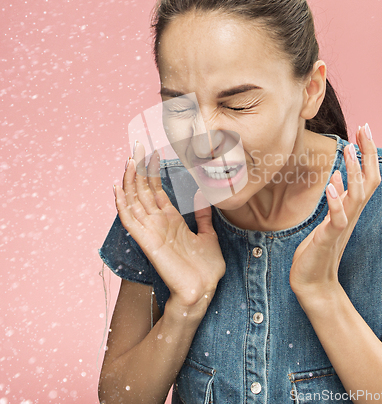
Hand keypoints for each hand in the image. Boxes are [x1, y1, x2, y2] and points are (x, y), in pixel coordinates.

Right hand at [113, 142, 225, 308]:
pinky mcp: (147, 240)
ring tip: (128, 159)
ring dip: (130, 179)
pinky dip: (122, 203)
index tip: (152, 153)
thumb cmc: (206, 267)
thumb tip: (203, 197)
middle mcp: (158, 222)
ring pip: (134, 200)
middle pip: (143, 190)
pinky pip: (130, 219)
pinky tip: (118, 187)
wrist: (203, 289)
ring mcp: (151, 230)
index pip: (156, 191)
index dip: (152, 172)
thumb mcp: (209, 235)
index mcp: (172, 220)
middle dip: (139, 168)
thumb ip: (203, 217)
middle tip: (136, 146)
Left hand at [289, 124, 380, 299]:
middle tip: (365, 129)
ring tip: (349, 150)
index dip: (368, 153)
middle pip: (369, 181)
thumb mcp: (329, 217)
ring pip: (357, 197)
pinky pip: (337, 220)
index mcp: (351, 208)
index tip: (365, 129)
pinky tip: (331, 186)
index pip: (367, 176)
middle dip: (368, 154)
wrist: (314, 281)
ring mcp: (342, 226)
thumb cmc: (320, 248)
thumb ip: (337, 197)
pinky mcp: (329, 239)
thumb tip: (338, 176)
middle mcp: (351, 215)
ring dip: (354, 173)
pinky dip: (336, 203)